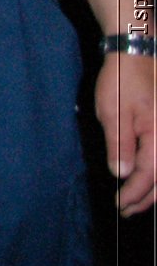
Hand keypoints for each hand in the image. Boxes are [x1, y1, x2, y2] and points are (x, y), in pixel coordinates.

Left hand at [95, 52, 156, 215]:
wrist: (136, 54)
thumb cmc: (122, 81)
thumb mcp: (113, 113)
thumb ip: (119, 145)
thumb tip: (121, 174)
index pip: (148, 174)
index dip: (134, 193)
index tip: (119, 204)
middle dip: (144, 197)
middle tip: (125, 211)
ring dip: (152, 189)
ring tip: (134, 202)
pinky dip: (155, 174)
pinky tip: (144, 180)